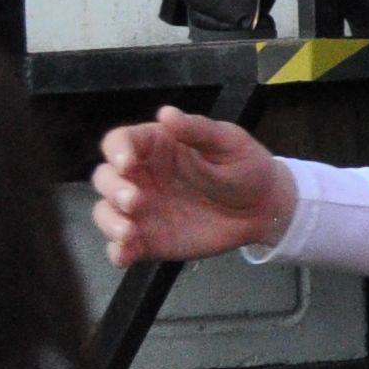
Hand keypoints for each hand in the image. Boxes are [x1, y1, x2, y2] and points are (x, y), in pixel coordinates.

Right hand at [93, 105, 295, 260]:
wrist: (263, 207)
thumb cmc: (244, 166)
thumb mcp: (227, 142)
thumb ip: (197, 129)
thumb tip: (166, 113)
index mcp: (154, 147)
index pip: (119, 142)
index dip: (116, 150)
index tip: (127, 162)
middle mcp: (140, 177)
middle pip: (105, 178)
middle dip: (113, 188)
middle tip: (135, 200)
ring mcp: (141, 210)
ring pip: (106, 212)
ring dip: (110, 222)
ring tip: (128, 232)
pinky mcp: (148, 239)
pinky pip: (122, 247)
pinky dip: (117, 252)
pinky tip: (124, 255)